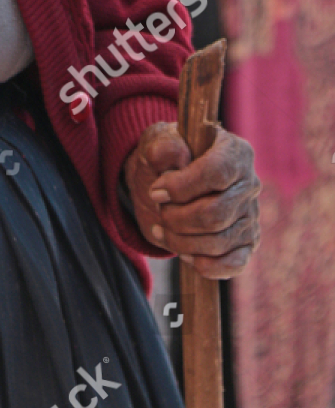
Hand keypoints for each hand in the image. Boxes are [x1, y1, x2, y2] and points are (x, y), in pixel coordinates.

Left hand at [123, 121, 260, 278]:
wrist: (169, 184)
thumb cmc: (166, 159)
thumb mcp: (156, 142)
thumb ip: (162, 145)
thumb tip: (175, 154)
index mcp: (234, 151)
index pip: (217, 172)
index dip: (182, 186)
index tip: (156, 192)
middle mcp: (250, 184)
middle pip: (216, 213)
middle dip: (177, 218)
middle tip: (158, 211)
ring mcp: (251, 216)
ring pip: (220, 241)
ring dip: (182, 242)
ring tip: (161, 230)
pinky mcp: (248, 243)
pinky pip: (233, 264)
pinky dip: (205, 265)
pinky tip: (184, 253)